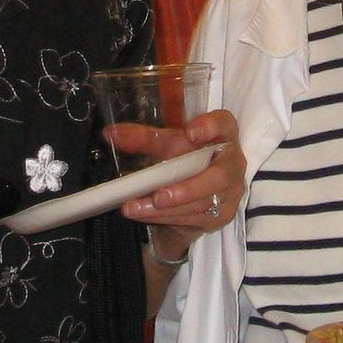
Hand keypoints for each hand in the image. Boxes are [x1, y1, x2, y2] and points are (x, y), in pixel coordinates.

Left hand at [118, 109, 244, 264]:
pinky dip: (166, 218)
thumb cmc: (183, 158)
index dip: (211, 127)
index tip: (191, 132)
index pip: (225, 124)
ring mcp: (231, 192)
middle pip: (219, 175)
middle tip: (159, 195)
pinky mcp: (221, 215)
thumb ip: (141, 138)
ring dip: (167, 209)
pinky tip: (144, 214)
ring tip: (135, 208)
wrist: (191, 192)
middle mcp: (233, 163)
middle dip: (187, 188)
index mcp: (223, 135)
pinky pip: (194, 218)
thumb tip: (110, 134)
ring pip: (203, 203)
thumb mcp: (163, 145)